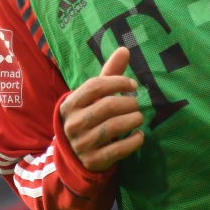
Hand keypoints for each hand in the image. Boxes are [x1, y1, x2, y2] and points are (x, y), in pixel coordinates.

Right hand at [59, 47, 144, 171]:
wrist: (75, 153)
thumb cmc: (89, 115)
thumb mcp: (95, 96)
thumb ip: (109, 73)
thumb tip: (124, 48)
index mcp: (70, 104)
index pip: (95, 86)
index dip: (117, 82)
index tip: (133, 86)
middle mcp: (73, 123)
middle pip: (106, 106)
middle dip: (128, 103)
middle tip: (136, 104)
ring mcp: (81, 144)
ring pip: (113, 127)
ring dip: (132, 120)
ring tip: (139, 117)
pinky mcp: (92, 160)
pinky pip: (117, 150)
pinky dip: (133, 141)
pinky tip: (139, 135)